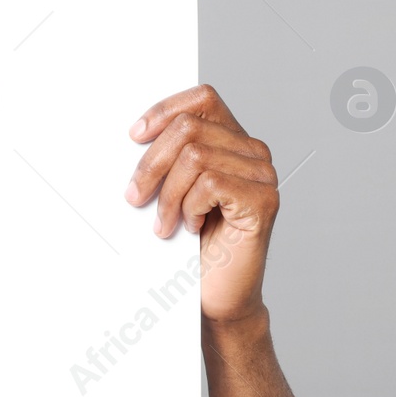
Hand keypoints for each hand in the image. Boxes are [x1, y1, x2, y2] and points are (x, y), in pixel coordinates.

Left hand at [124, 85, 276, 324]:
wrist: (216, 297)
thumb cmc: (193, 248)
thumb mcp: (173, 194)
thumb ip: (168, 161)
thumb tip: (132, 137)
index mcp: (232, 142)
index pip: (202, 99)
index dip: (164, 110)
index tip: (134, 136)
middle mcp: (253, 153)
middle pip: (189, 128)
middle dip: (151, 164)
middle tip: (135, 197)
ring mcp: (263, 176)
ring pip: (195, 156)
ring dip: (168, 195)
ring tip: (164, 224)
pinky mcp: (263, 201)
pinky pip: (209, 184)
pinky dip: (188, 208)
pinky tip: (190, 228)